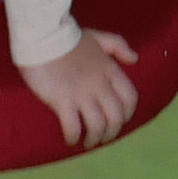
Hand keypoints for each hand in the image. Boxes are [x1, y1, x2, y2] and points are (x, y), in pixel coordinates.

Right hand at [22, 30, 141, 147]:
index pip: (130, 98)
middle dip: (111, 133)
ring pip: (97, 126)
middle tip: (101, 138)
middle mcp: (99, 85)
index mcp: (110, 70)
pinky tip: (70, 139)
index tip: (118, 121)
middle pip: (115, 117)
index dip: (127, 114)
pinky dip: (73, 137)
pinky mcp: (62, 100)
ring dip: (94, 139)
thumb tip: (135, 58)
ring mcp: (82, 94)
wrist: (43, 36)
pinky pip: (73, 126)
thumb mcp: (98, 37)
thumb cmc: (68, 37)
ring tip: (87, 142)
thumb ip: (119, 45)